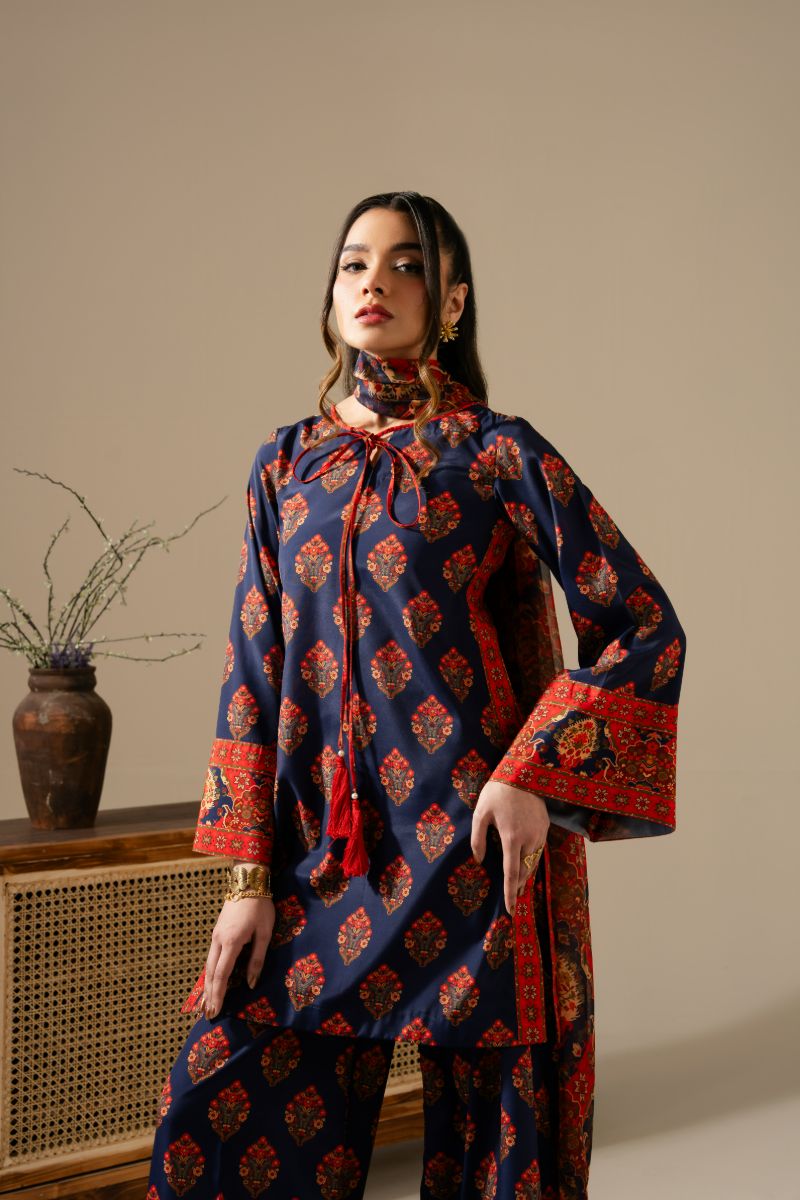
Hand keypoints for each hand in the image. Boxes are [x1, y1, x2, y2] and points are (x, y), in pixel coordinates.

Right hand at [200, 896, 275, 1019]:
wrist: (248, 881)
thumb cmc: (260, 907)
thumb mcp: (264, 933)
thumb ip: (257, 959)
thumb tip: (252, 983)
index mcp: (231, 941)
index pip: (222, 974)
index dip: (219, 994)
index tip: (217, 1010)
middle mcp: (218, 940)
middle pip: (210, 973)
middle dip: (209, 994)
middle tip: (209, 1014)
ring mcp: (215, 935)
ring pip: (208, 965)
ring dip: (207, 985)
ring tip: (206, 1003)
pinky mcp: (217, 931)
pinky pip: (211, 956)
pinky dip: (209, 972)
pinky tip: (211, 980)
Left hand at [471, 779, 549, 915]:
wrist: (522, 772)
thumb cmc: (497, 792)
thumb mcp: (481, 813)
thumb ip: (478, 839)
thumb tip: (479, 861)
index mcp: (511, 838)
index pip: (511, 873)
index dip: (510, 893)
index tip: (511, 910)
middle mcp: (529, 839)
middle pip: (524, 872)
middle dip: (518, 887)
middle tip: (512, 899)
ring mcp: (539, 833)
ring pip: (534, 863)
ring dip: (526, 876)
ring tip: (519, 886)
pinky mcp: (545, 827)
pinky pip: (539, 851)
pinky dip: (532, 861)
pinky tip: (526, 864)